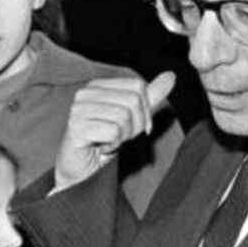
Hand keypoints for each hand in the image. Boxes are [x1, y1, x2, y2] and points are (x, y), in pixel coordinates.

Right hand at [54, 71, 175, 189]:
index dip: (145, 110)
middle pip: (133, 101)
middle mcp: (85, 93)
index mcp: (98, 86)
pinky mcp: (76, 127)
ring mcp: (78, 110)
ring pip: (123, 116)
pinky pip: (113, 132)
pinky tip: (102, 147)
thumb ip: (150, 97)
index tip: (134, 127)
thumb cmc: (104, 141)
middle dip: (136, 125)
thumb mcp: (133, 117)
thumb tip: (171, 76)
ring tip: (111, 141)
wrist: (82, 169)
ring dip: (124, 136)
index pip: (138, 86)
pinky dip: (114, 144)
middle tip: (122, 137)